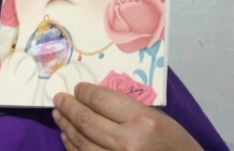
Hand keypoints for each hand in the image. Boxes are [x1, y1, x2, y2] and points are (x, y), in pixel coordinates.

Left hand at [52, 82, 202, 150]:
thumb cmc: (175, 144)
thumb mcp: (157, 118)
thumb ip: (126, 107)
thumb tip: (93, 97)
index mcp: (142, 121)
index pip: (99, 99)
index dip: (83, 92)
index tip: (77, 88)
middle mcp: (127, 142)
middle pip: (85, 119)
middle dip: (68, 106)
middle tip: (59, 98)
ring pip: (80, 141)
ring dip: (65, 125)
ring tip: (58, 114)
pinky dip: (72, 146)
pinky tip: (67, 136)